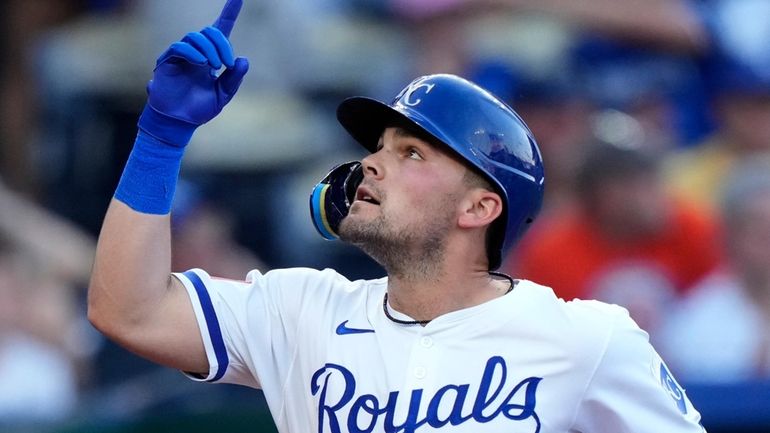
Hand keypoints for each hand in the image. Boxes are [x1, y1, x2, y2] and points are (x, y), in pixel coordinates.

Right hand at [140, 0, 249, 143]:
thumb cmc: (199, 109)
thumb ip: (234, 79)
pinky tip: (201, 63)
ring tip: (213, 66)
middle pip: (210, 31)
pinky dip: (192, 52)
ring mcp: (181, 55)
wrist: (179, 122)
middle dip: (222, 43)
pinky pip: (179, 47)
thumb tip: (244, 60)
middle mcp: (197, 52)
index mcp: (212, 56)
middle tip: (227, 63)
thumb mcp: (223, 95)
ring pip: (195, 37)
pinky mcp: (167, 61)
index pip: (221, 29)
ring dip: (209, 49)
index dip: (230, 12)